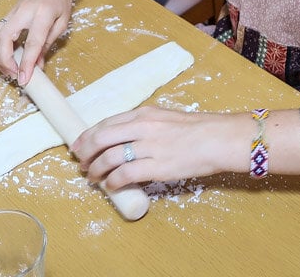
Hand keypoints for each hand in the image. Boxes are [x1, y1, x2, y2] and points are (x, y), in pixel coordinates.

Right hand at [0, 0, 77, 83]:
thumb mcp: (62, 21)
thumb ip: (49, 43)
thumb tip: (38, 65)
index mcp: (42, 14)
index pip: (32, 42)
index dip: (27, 63)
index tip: (24, 79)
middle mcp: (23, 12)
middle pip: (3, 38)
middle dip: (4, 60)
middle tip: (13, 75)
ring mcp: (12, 12)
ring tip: (7, 68)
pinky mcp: (7, 13)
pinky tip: (2, 56)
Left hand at [72, 107, 244, 189]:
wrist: (220, 139)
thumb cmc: (199, 130)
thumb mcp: (167, 118)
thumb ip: (146, 125)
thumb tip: (126, 139)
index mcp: (145, 114)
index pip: (107, 123)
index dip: (88, 135)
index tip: (79, 144)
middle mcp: (143, 127)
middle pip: (102, 138)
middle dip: (86, 152)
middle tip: (80, 163)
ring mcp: (149, 146)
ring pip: (109, 157)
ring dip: (96, 170)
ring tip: (92, 178)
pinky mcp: (157, 166)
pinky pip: (125, 174)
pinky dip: (113, 181)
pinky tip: (111, 186)